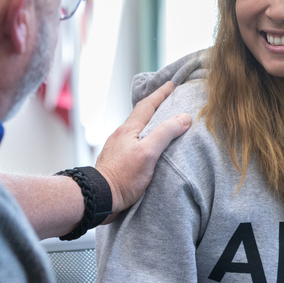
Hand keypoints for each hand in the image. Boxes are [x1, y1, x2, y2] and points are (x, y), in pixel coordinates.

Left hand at [95, 81, 190, 220]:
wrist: (100, 197)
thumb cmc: (123, 177)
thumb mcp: (148, 153)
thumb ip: (165, 134)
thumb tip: (184, 117)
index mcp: (129, 129)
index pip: (147, 105)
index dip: (160, 94)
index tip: (171, 84)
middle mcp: (121, 135)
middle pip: (141, 115)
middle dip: (155, 105)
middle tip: (169, 99)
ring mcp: (118, 147)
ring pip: (137, 128)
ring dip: (150, 121)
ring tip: (162, 120)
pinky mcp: (117, 159)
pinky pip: (134, 141)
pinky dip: (145, 136)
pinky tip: (149, 144)